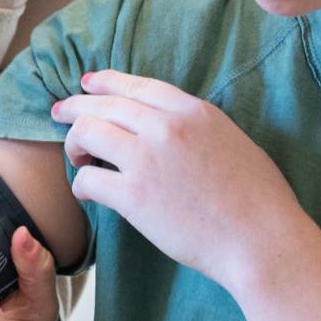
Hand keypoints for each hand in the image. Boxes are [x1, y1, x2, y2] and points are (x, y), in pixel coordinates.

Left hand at [50, 69, 318, 291]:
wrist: (261, 239)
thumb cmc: (259, 199)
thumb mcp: (233, 141)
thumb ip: (197, 128)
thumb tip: (175, 130)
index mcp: (193, 111)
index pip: (137, 86)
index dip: (107, 82)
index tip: (89, 84)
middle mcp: (165, 127)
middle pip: (104, 104)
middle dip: (76, 106)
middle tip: (59, 112)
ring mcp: (146, 159)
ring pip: (88, 132)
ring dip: (75, 143)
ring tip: (77, 156)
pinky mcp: (133, 196)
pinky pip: (89, 178)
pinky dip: (82, 183)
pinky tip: (86, 191)